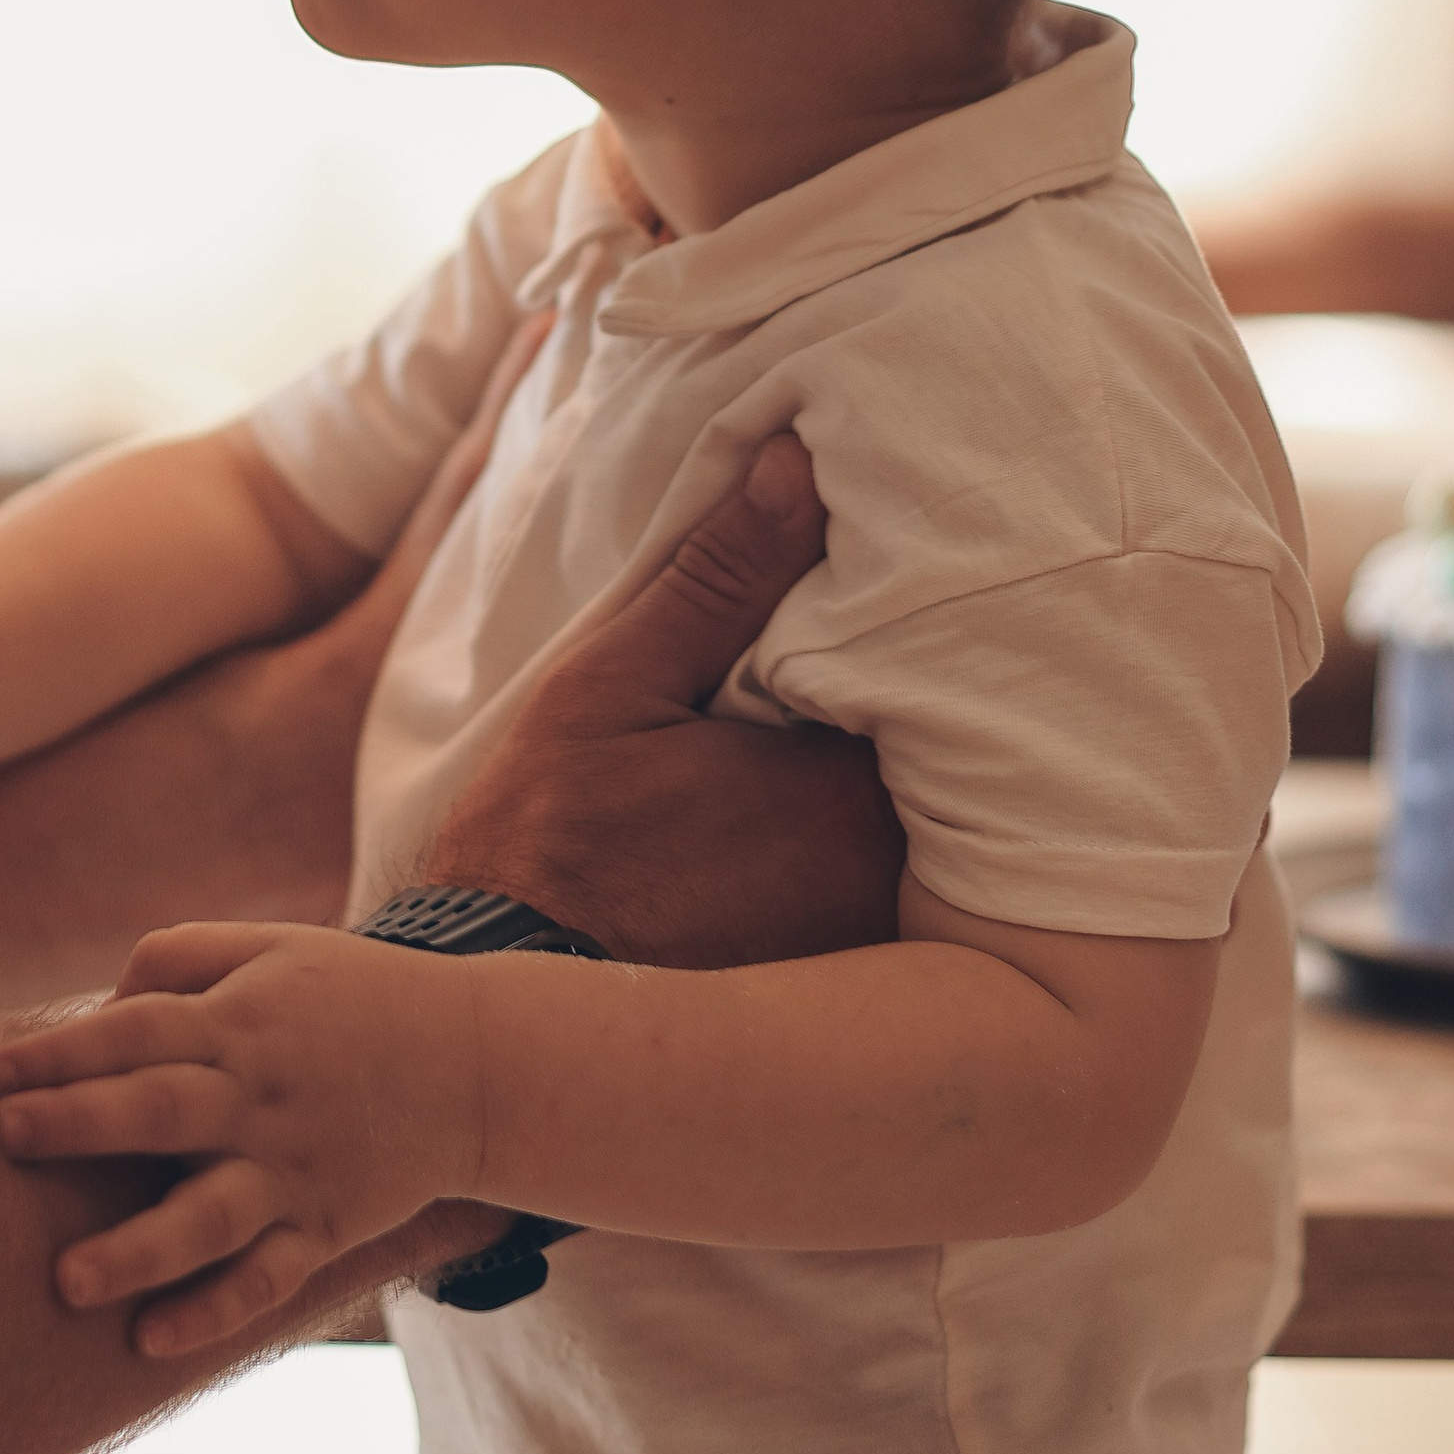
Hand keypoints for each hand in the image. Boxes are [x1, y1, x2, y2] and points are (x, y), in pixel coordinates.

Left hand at [0, 922, 481, 1357]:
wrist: (478, 1063)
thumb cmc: (350, 995)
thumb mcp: (270, 947)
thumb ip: (175, 962)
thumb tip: (92, 1012)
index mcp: (243, 1020)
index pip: (138, 1030)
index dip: (63, 1051)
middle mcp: (262, 1098)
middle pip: (161, 1109)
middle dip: (80, 1122)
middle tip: (2, 1137)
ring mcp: (294, 1171)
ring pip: (210, 1216)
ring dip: (138, 1249)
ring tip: (66, 1283)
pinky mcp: (324, 1228)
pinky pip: (266, 1278)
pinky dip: (213, 1309)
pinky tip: (152, 1341)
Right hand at [423, 429, 904, 967]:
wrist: (506, 994)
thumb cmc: (546, 837)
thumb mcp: (615, 682)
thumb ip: (719, 576)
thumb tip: (800, 459)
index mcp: (847, 796)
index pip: (940, 675)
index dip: (917, 617)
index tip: (899, 562)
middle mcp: (888, 880)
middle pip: (947, 752)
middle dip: (921, 688)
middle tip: (889, 617)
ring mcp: (876, 942)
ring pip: (926, 818)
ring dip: (902, 764)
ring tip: (855, 704)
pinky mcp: (848, 978)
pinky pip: (894, 881)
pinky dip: (876, 832)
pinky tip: (814, 801)